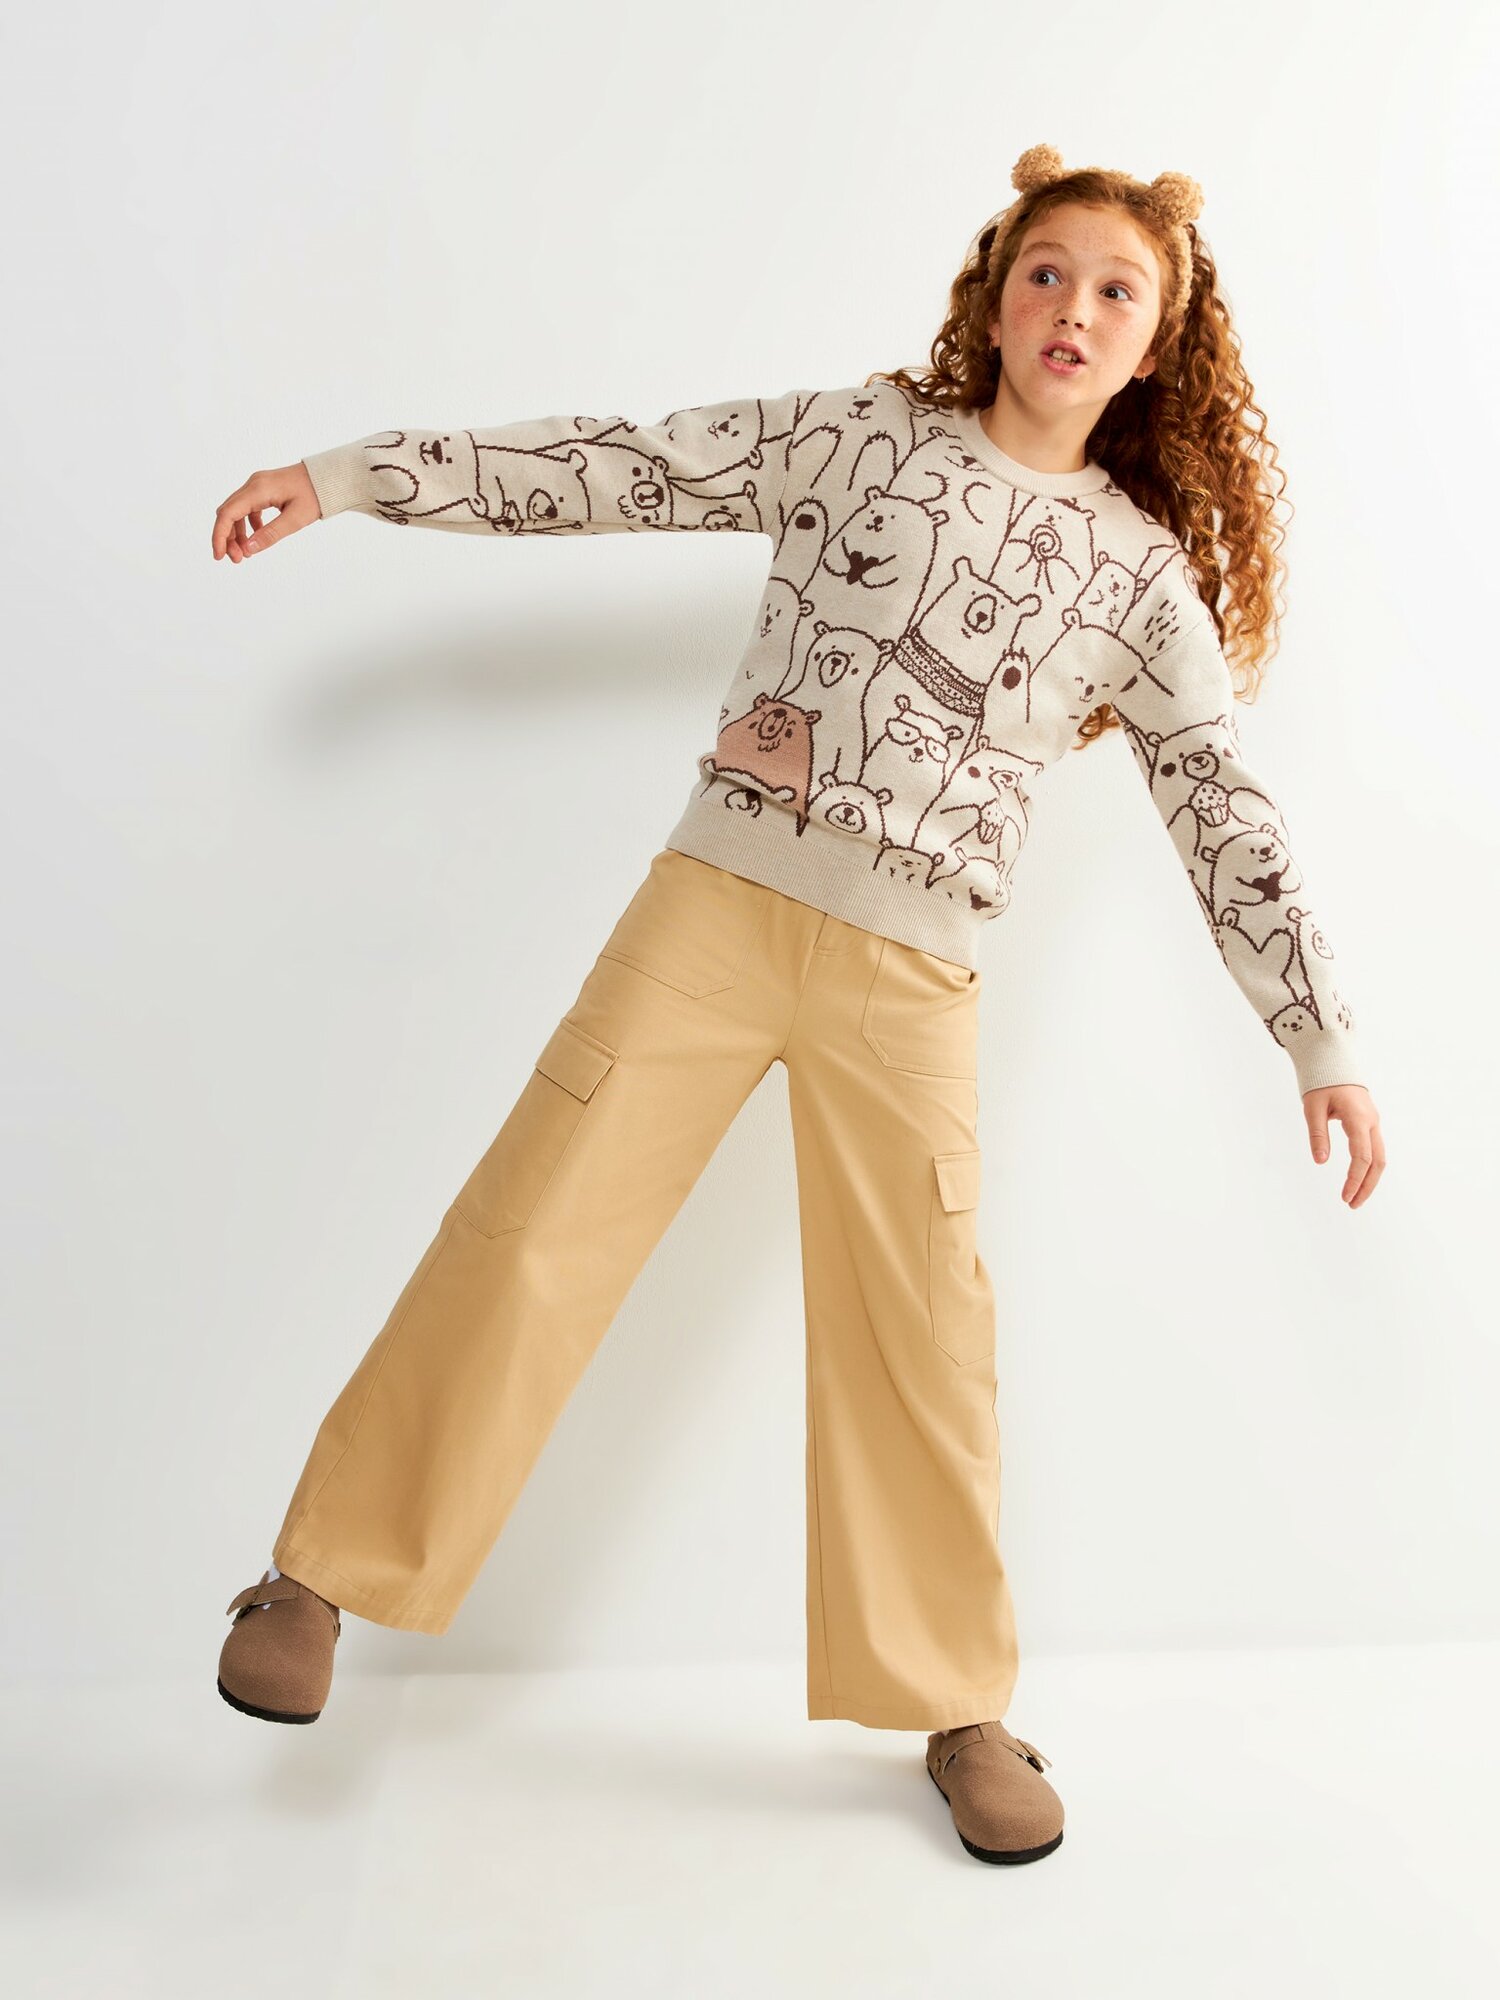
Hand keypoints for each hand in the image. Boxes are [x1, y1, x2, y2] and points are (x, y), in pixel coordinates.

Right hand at [213, 461, 320, 562]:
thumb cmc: (315, 496)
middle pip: (228, 513)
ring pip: (236, 511)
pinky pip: (247, 508)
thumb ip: (271, 534)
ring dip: (237, 533)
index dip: (219, 536)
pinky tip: (257, 537)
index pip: (227, 513)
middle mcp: (253, 484)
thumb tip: (248, 550)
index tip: (219, 556)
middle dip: (228, 538)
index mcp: (258, 489)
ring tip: (245, 554)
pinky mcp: (262, 489)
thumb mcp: (295, 519)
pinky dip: (248, 525)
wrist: (327, 478)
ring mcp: (256, 485)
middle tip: (237, 560)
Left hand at [1302, 1083, 1383, 1207]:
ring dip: (1370, 1179)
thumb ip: (1317, 1134)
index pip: (1362, 1156)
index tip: (1344, 1196)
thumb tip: (1320, 1161)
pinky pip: (1375, 1149)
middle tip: (1352, 1205)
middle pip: (1377, 1161)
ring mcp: (1373, 1122)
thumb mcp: (1313, 1108)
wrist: (1333, 1062)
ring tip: (1355, 1198)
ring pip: (1379, 1157)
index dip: (1354, 1179)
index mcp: (1358, 1118)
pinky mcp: (1370, 1123)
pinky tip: (1359, 1180)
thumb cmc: (1321, 1083)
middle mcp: (1371, 1122)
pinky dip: (1369, 1167)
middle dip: (1367, 1185)